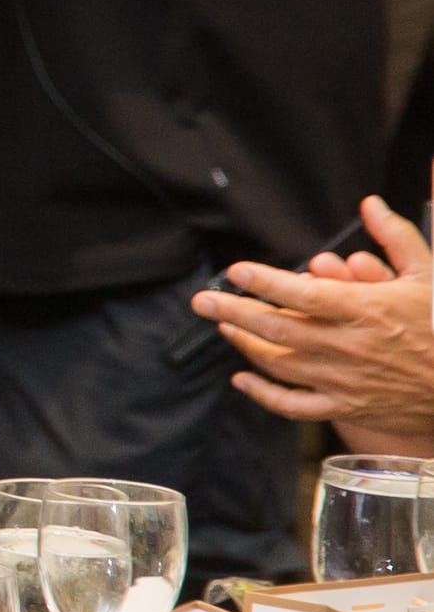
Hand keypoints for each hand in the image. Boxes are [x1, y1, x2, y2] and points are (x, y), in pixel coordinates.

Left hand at [200, 197, 433, 436]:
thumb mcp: (430, 275)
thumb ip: (397, 238)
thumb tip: (371, 204)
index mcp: (366, 311)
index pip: (303, 295)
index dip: (265, 282)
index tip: (236, 271)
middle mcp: (348, 347)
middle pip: (277, 328)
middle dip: (234, 312)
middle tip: (201, 300)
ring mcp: (344, 381)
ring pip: (278, 363)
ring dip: (245, 344)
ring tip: (224, 326)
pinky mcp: (346, 408)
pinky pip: (294, 405)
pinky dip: (263, 394)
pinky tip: (242, 379)